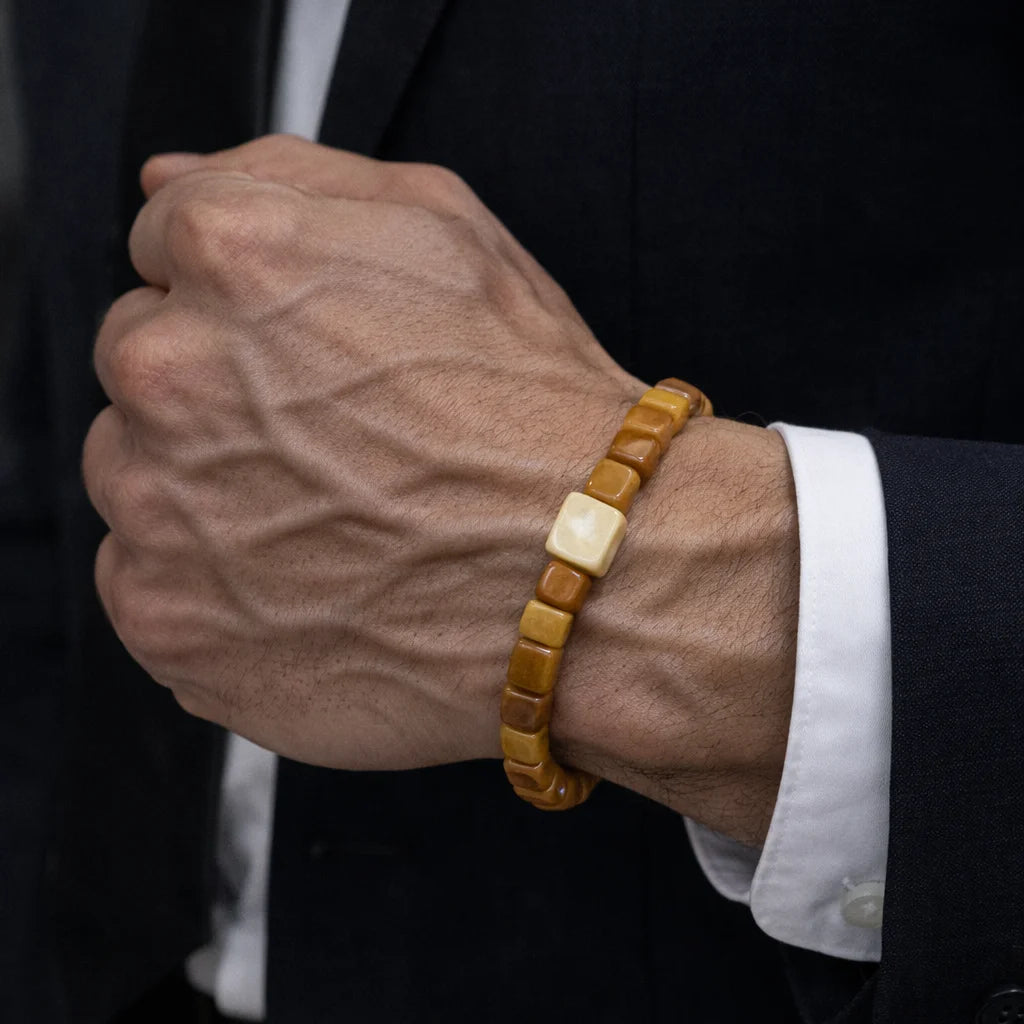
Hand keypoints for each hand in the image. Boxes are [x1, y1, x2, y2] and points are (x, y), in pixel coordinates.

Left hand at [83, 135, 797, 842]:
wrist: (585, 576)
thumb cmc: (527, 410)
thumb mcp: (444, 229)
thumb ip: (289, 175)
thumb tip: (168, 187)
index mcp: (233, 257)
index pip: (163, 252)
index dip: (244, 302)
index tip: (306, 352)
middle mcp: (172, 376)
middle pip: (145, 369)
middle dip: (219, 395)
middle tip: (332, 444)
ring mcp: (160, 513)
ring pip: (140, 482)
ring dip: (209, 494)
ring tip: (330, 521)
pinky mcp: (168, 624)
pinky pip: (154, 587)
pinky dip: (213, 590)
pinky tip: (308, 587)